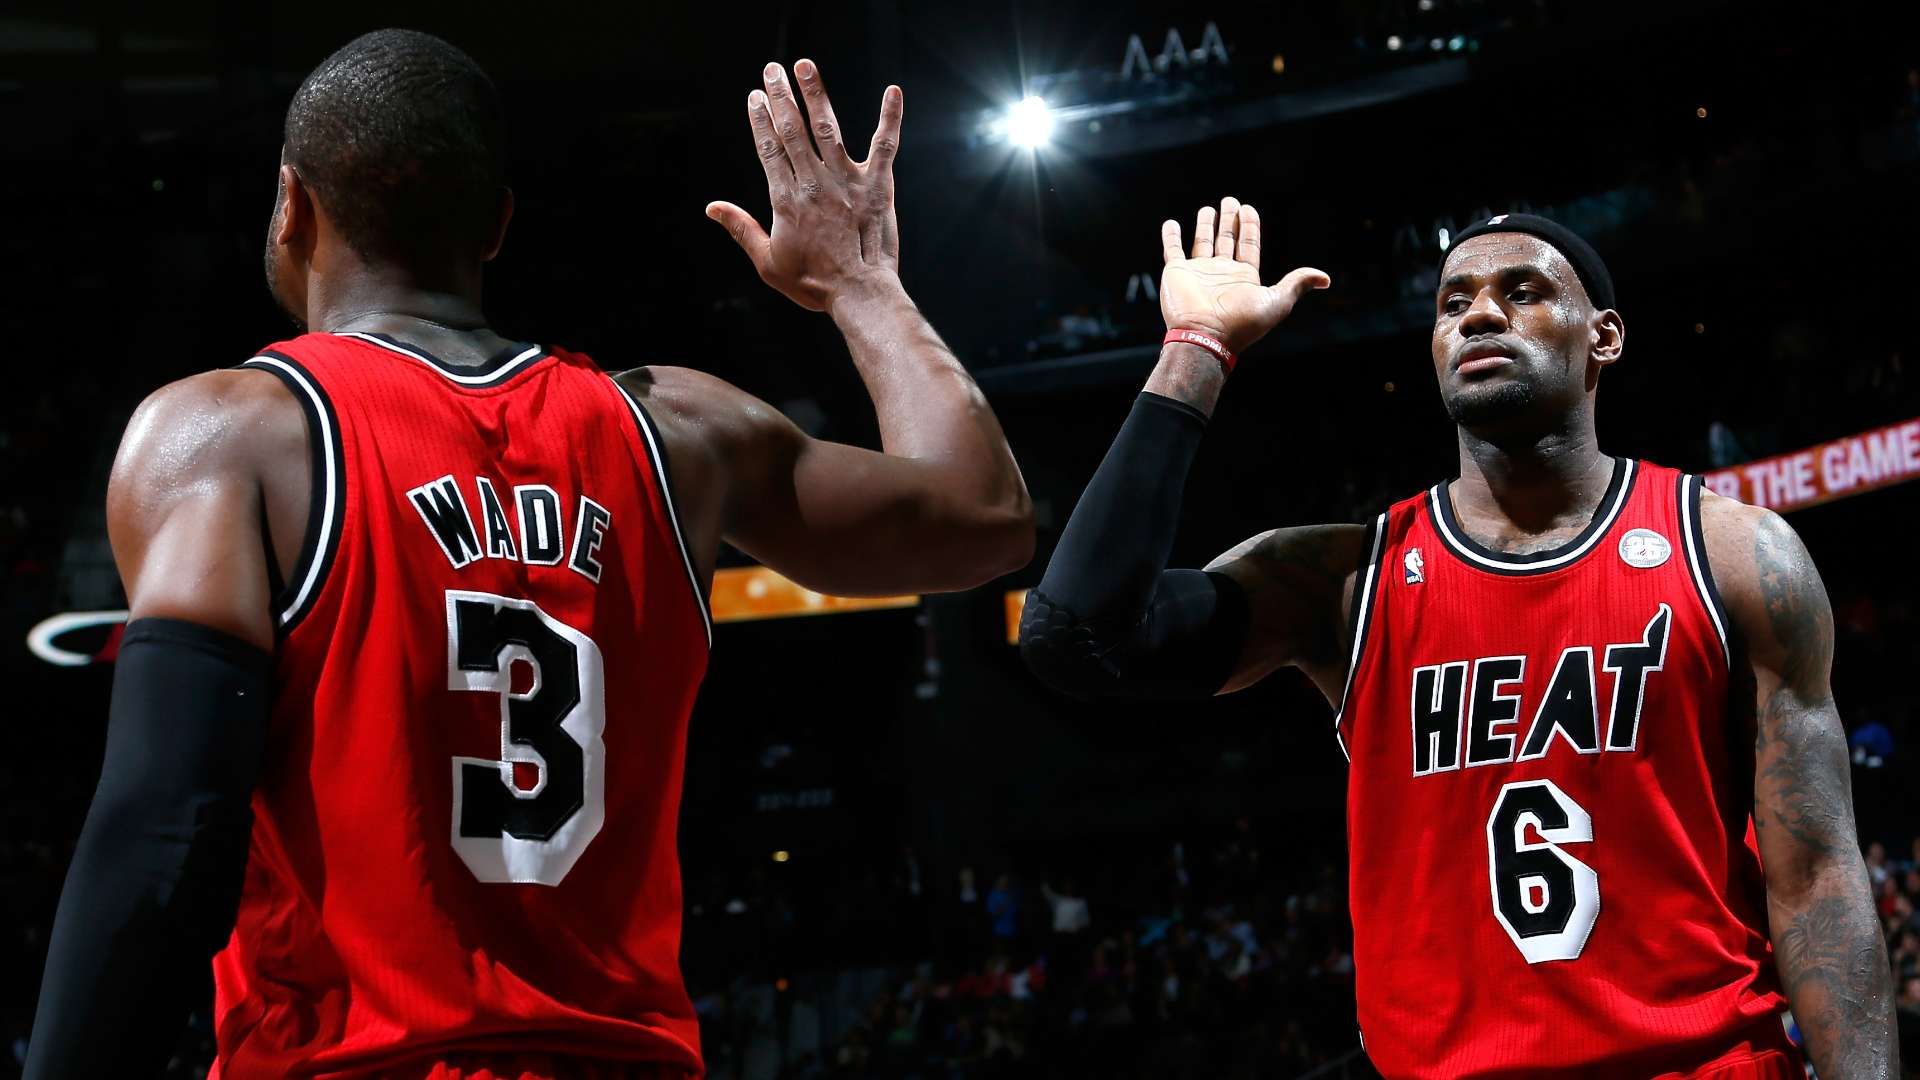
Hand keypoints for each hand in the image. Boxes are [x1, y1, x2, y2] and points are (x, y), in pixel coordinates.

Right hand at [707, 60, 903, 312]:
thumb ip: (741, 229)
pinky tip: (893, 91)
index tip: (754, 97)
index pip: (768, 149)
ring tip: (805, 66)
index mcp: (786, 199)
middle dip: (780, 96)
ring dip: (815, 94)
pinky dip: (889, 118)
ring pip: (827, 128)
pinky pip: (884, 145)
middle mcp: (813, 182)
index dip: (760, 120)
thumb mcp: (767, 262)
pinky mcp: (878, 186)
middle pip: (792, 130)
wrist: (859, 294)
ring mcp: (847, 181)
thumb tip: (711, 207)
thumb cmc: (813, 283)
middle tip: (771, 69)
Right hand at [1159, 197, 1328, 355]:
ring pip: (1202, 242)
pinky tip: (1171, 223)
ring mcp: (1198, 272)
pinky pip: (1173, 250)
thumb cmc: (1242, 323)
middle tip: (1230, 201)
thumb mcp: (1277, 301)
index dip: (1250, 226)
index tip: (1249, 208)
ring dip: (1205, 225)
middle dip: (1229, 220)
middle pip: (1227, 240)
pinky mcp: (1177, 273)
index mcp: (1244, 277)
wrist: (1205, 337)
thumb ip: (1297, 283)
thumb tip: (1325, 279)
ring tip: (1208, 209)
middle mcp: (1221, 273)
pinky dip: (1170, 236)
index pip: (1249, 244)